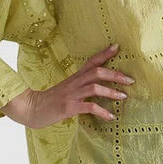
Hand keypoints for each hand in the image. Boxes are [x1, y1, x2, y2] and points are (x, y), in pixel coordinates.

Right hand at [1, 44, 134, 127]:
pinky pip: (89, 107)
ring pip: (94, 87)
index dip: (104, 54)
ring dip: (111, 92)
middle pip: (96, 72)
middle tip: (130, 80)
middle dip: (115, 74)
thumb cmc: (52, 100)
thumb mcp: (67, 89)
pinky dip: (102, 111)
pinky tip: (111, 117)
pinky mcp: (69, 107)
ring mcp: (72, 94)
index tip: (117, 47)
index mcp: (75, 77)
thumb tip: (98, 85)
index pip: (91, 61)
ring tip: (123, 96)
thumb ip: (81, 85)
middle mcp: (74, 83)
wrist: (32, 109)